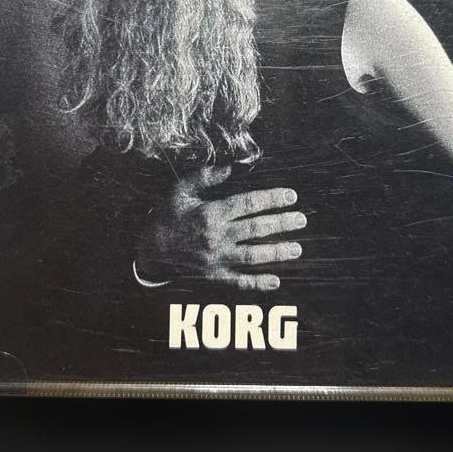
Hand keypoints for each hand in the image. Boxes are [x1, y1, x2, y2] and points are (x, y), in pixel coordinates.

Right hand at [136, 165, 305, 290]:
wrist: (150, 248)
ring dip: (276, 253)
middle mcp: (215, 237)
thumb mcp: (181, 190)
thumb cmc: (168, 214)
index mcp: (210, 213)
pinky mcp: (213, 275)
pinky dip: (257, 284)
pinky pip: (238, 282)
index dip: (272, 199)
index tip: (291, 196)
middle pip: (255, 229)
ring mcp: (215, 259)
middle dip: (281, 224)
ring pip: (252, 256)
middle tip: (301, 220)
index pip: (248, 204)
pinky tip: (275, 282)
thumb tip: (231, 168)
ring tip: (297, 249)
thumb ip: (205, 177)